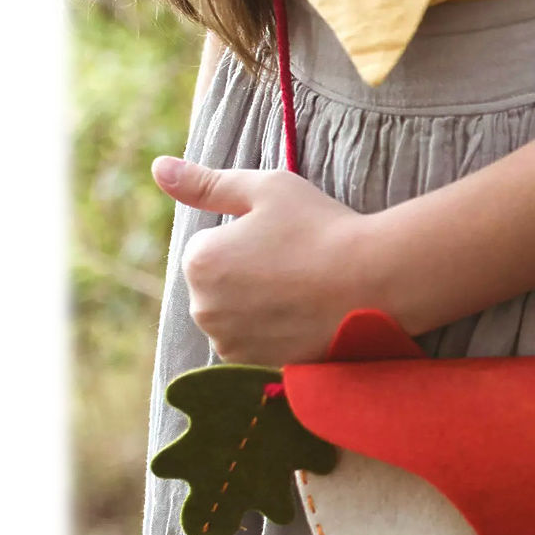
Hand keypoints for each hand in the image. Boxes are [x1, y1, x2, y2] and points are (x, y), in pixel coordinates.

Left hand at [152, 156, 376, 364]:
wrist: (375, 282)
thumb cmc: (322, 227)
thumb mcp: (266, 189)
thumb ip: (206, 182)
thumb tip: (159, 168)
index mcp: (198, 261)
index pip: (208, 245)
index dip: (245, 238)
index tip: (281, 238)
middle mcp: (204, 309)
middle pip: (216, 284)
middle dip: (245, 274)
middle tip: (295, 263)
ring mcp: (230, 344)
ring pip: (234, 315)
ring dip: (257, 305)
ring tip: (301, 289)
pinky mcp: (257, 366)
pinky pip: (254, 343)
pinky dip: (273, 331)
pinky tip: (303, 315)